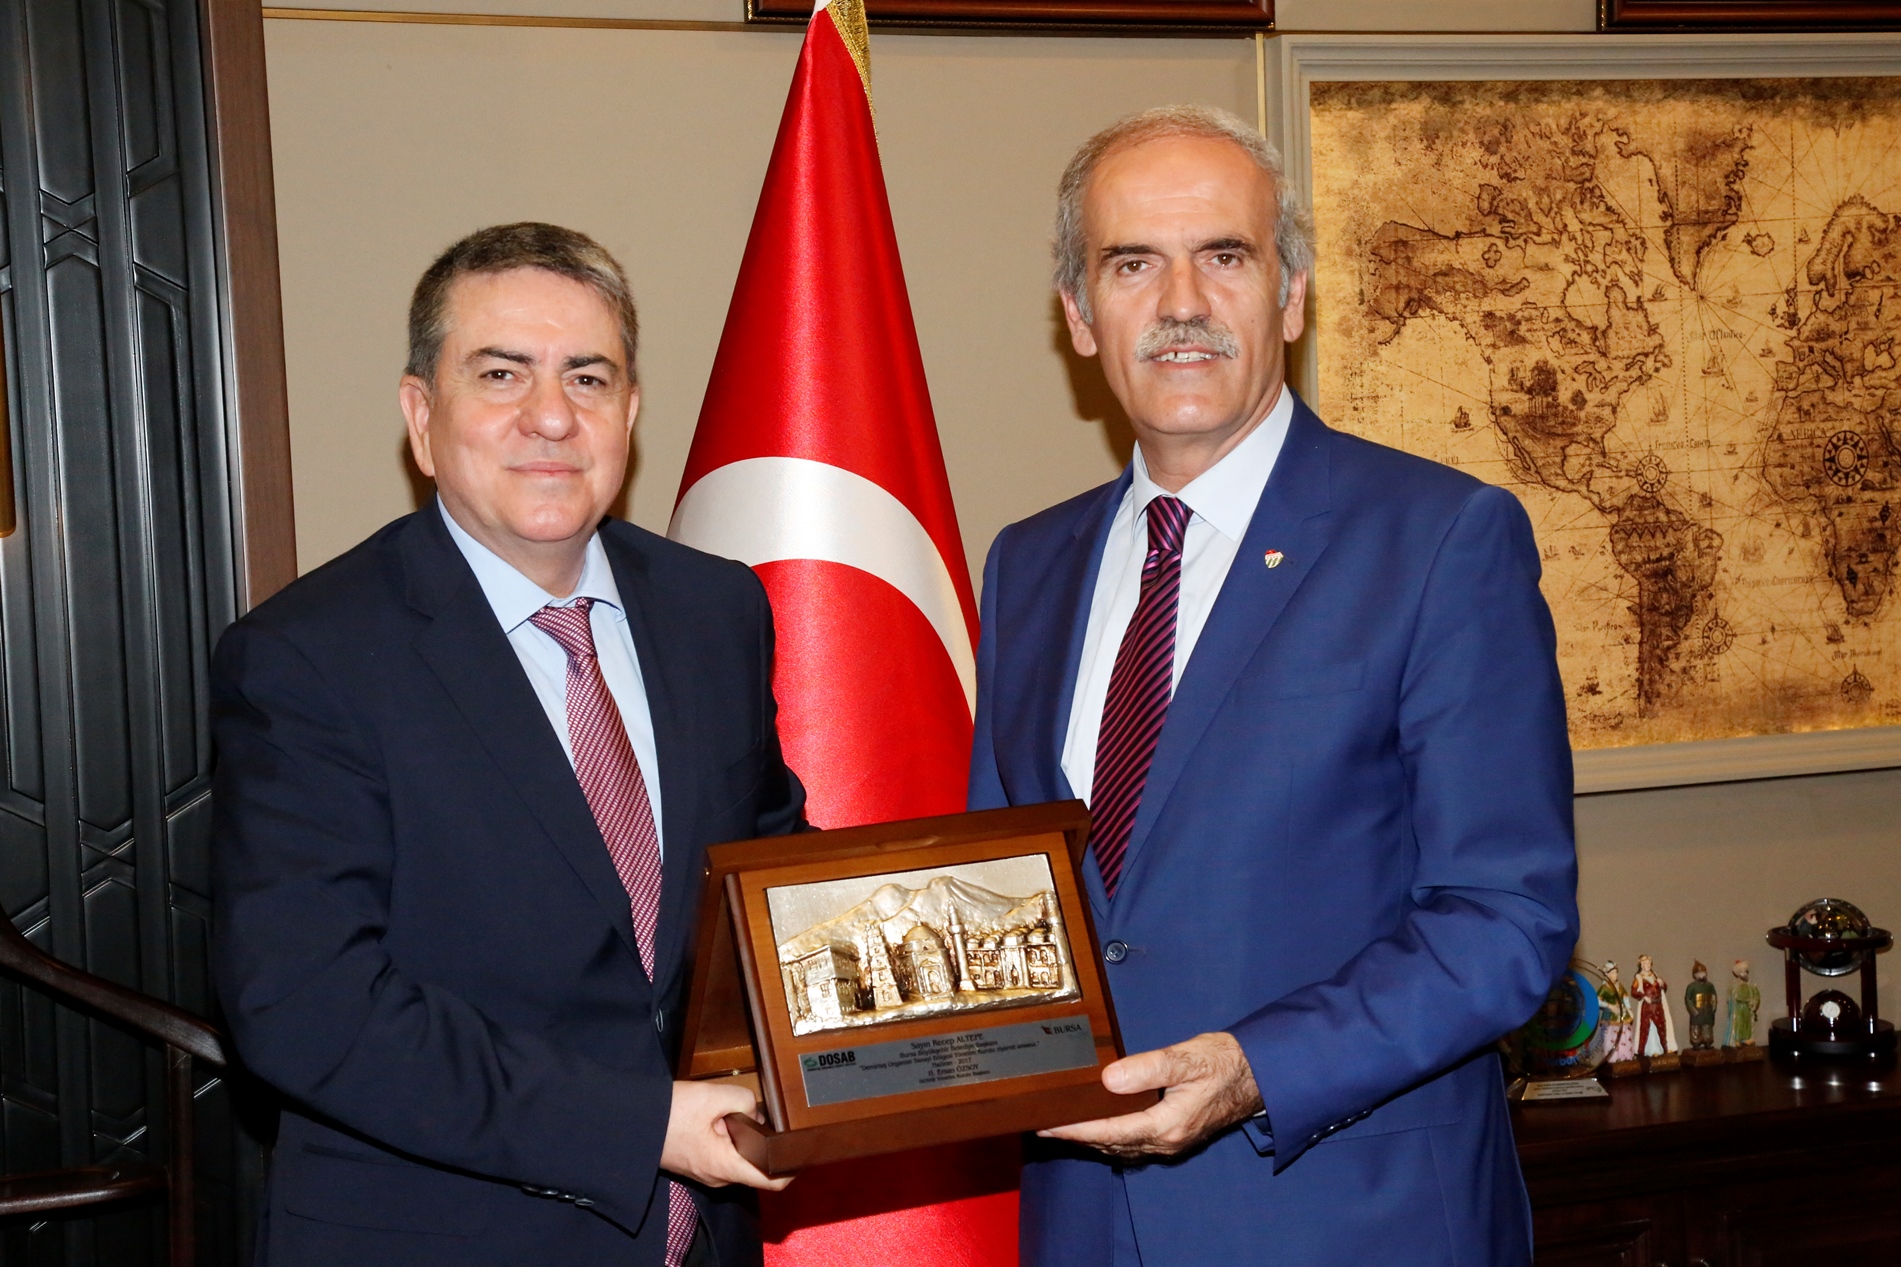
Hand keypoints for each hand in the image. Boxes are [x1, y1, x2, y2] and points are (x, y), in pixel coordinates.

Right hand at [660, 1080, 791, 1190]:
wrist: (632, 1120)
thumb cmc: (669, 1113)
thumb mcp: (714, 1097)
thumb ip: (745, 1100)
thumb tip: (755, 1110)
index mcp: (725, 1167)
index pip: (772, 1182)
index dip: (792, 1167)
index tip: (803, 1148)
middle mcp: (718, 1176)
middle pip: (757, 1162)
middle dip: (762, 1136)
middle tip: (758, 1110)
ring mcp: (707, 1172)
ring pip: (740, 1154)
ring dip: (742, 1132)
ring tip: (729, 1109)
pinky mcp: (699, 1161)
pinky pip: (724, 1150)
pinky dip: (728, 1133)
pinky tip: (716, 1114)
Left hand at [1038, 1032, 1261, 1158]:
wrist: (1257, 1076)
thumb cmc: (1224, 1064)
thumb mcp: (1186, 1059)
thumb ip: (1148, 1068)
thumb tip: (1109, 1078)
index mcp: (1167, 1125)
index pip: (1110, 1132)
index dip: (1076, 1130)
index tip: (1048, 1125)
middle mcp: (1166, 1141)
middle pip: (1111, 1143)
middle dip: (1076, 1136)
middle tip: (1043, 1124)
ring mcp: (1170, 1142)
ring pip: (1121, 1146)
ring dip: (1091, 1138)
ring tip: (1061, 1126)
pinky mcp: (1173, 1135)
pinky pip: (1132, 1141)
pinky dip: (1109, 1135)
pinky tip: (1097, 1124)